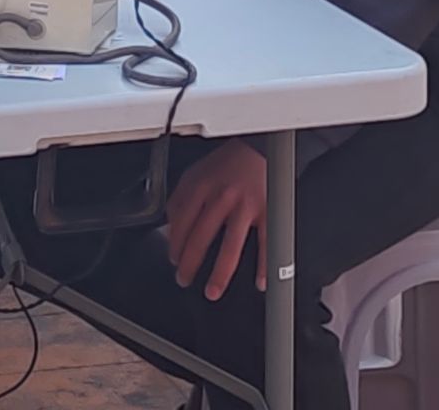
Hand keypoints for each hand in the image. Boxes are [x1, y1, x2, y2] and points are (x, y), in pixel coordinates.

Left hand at [165, 139, 267, 300]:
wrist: (256, 148)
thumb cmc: (224, 165)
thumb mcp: (194, 175)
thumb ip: (180, 200)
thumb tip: (171, 230)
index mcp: (201, 186)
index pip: (182, 221)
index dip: (175, 244)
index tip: (174, 259)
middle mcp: (222, 196)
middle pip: (202, 236)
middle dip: (190, 262)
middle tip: (184, 279)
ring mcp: (246, 206)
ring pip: (231, 245)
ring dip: (220, 273)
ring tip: (212, 291)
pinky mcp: (267, 211)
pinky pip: (265, 243)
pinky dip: (264, 265)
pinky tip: (260, 282)